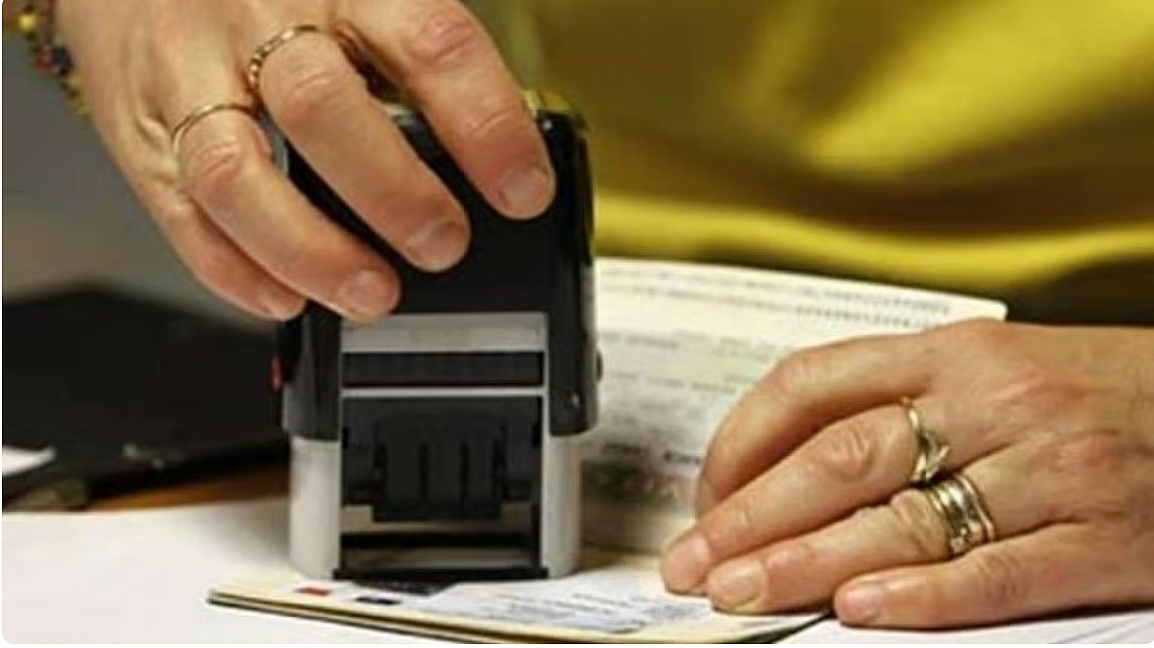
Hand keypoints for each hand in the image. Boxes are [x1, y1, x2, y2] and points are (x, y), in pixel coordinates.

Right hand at [56, 0, 553, 320]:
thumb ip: (415, 58)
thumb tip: (499, 154)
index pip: (430, 46)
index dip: (486, 124)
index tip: (523, 188)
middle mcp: (261, 20)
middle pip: (322, 108)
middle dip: (394, 194)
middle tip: (444, 245)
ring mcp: (191, 77)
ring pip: (238, 173)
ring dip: (312, 250)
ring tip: (371, 293)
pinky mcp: (143, 134)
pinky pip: (182, 214)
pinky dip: (236, 270)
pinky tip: (287, 297)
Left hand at [661, 320, 1153, 627]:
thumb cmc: (1101, 391)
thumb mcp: (996, 366)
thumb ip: (901, 400)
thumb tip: (790, 459)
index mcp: (953, 351)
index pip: (812, 384)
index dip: (742, 441)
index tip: (705, 494)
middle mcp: (992, 402)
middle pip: (840, 458)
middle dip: (751, 515)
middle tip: (693, 561)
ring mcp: (1047, 471)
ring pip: (901, 518)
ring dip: (805, 561)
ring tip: (741, 591)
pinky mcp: (1099, 539)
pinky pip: (997, 572)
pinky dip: (922, 594)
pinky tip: (858, 610)